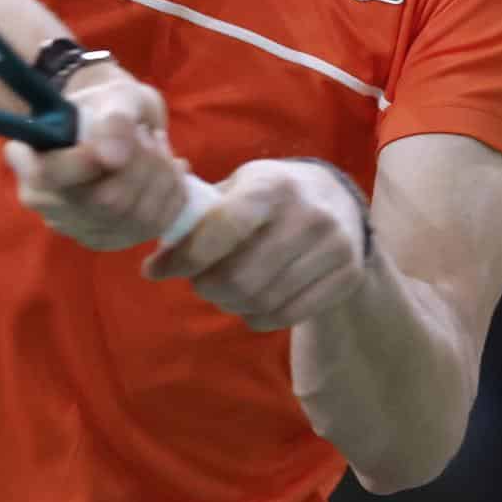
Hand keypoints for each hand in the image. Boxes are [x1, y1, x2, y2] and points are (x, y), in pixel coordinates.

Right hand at [2, 65, 189, 250]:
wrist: (122, 126)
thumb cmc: (110, 105)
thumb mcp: (114, 96)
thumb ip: (114, 121)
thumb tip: (112, 157)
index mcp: (31, 159)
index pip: (50, 175)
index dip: (88, 161)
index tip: (126, 133)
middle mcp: (46, 202)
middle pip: (104, 201)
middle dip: (143, 163)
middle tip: (148, 135)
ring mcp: (76, 227)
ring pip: (133, 217)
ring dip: (162, 177)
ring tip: (159, 148)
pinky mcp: (108, 240)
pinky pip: (152, 227)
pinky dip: (173, 195)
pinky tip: (173, 171)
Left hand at [141, 159, 367, 331]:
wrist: (339, 202)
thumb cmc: (272, 194)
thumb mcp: (241, 185)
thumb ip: (201, 208)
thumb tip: (158, 241)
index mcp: (273, 185)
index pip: (225, 227)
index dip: (185, 255)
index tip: (155, 269)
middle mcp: (308, 214)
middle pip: (240, 276)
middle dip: (205, 285)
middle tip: (197, 282)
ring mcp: (333, 248)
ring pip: (261, 300)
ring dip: (229, 303)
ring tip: (222, 292)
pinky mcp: (346, 277)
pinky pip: (286, 315)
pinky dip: (256, 317)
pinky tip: (249, 304)